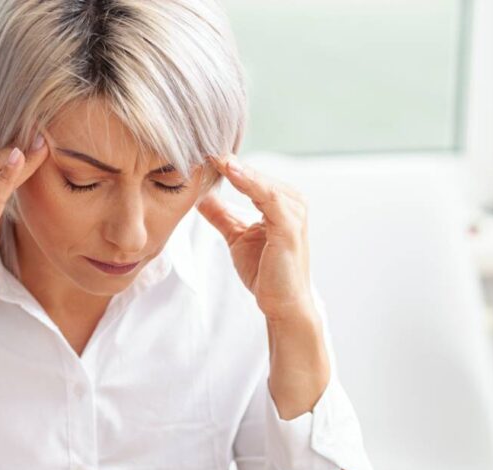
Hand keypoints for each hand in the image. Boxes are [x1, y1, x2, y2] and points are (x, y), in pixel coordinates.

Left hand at [198, 154, 315, 323]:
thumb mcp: (237, 236)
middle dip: (228, 162)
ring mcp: (294, 213)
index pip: (250, 177)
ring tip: (213, 155)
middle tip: (200, 143)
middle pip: (256, 175)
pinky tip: (231, 171)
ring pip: (261, 182)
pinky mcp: (290, 226)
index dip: (226, 165)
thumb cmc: (266, 272)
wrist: (282, 303)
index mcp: (281, 202)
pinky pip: (268, 198)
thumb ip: (222, 215)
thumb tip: (201, 196)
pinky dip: (249, 183)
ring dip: (237, 168)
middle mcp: (292, 202)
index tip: (199, 151)